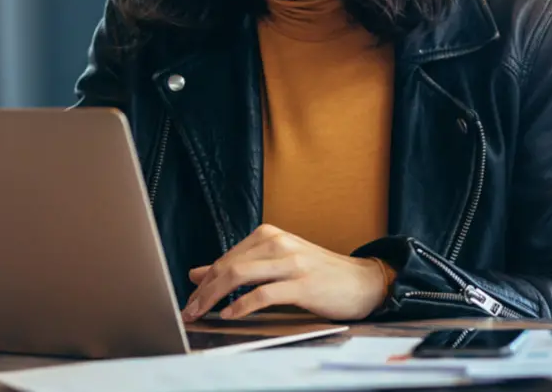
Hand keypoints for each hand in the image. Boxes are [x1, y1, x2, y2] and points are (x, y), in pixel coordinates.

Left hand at [182, 224, 389, 321]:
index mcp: (268, 235)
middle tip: (188, 310)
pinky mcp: (303, 283)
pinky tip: (230, 315)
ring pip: (240, 276)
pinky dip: (242, 305)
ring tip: (202, 313)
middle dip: (203, 291)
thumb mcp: (275, 264)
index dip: (204, 281)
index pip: (226, 258)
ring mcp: (291, 262)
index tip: (189, 299)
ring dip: (215, 297)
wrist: (363, 281)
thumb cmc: (318, 274)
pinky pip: (264, 294)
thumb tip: (197, 274)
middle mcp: (277, 243)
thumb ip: (239, 266)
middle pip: (228, 266)